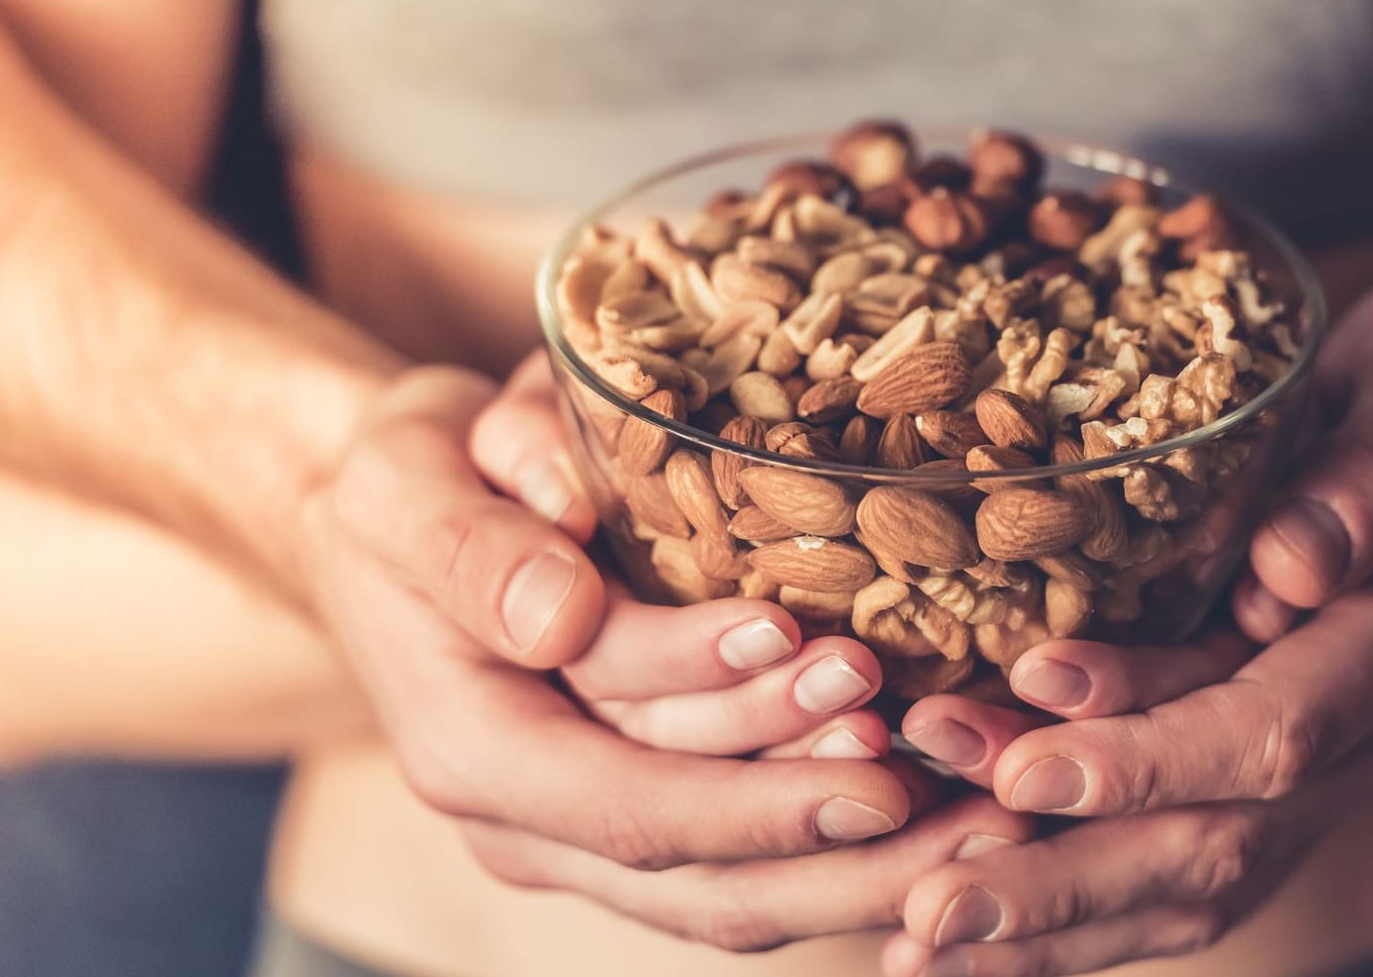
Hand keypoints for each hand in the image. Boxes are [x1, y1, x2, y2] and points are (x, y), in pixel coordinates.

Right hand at [300, 354, 1035, 947]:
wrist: (401, 514)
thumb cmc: (408, 484)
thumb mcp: (408, 481)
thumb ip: (475, 547)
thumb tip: (561, 616)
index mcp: (468, 745)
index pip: (622, 798)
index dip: (746, 781)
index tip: (857, 716)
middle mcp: (524, 817)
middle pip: (698, 870)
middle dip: (832, 825)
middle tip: (948, 766)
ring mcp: (582, 828)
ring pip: (734, 891)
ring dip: (856, 858)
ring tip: (970, 803)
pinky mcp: (635, 807)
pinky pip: (743, 862)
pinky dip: (840, 851)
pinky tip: (938, 815)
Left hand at [885, 275, 1372, 974]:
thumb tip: (1290, 566)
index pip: (1276, 728)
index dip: (1150, 755)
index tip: (1023, 762)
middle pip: (1222, 841)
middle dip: (1066, 876)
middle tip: (926, 904)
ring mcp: (1346, 771)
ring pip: (1204, 882)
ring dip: (1062, 916)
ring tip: (925, 942)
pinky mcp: (1299, 776)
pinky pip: (1200, 870)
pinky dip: (1093, 912)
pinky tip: (992, 933)